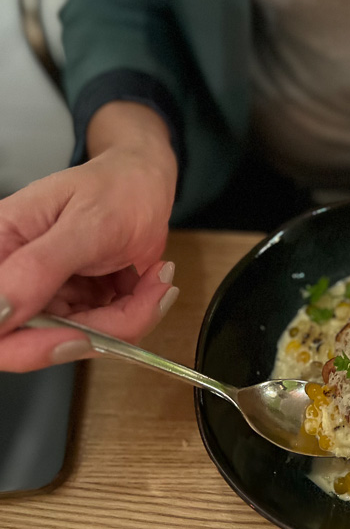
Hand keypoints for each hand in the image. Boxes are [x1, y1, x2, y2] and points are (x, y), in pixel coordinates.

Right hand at [0, 104, 178, 370]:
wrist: (144, 183)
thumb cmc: (115, 187)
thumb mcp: (84, 223)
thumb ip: (40, 267)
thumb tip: (0, 311)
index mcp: (2, 247)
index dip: (25, 346)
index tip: (76, 338)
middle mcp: (17, 277)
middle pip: (38, 341)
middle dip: (100, 331)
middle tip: (141, 299)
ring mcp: (46, 294)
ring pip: (79, 340)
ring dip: (128, 317)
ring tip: (154, 280)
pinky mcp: (74, 304)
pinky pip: (103, 332)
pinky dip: (135, 313)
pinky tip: (150, 281)